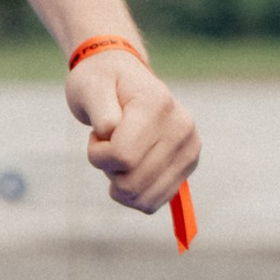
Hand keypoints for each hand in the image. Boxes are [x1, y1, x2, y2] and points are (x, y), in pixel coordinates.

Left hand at [64, 45, 201, 218]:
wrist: (122, 77)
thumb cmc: (100, 83)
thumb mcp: (89, 87)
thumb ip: (99, 109)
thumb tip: (110, 131)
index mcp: (157, 104)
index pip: (123, 156)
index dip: (98, 154)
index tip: (96, 135)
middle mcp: (182, 127)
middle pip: (132, 181)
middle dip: (108, 169)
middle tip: (107, 144)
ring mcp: (189, 148)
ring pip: (143, 198)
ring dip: (120, 183)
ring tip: (120, 153)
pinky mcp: (188, 165)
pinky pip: (153, 202)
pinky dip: (133, 194)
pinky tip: (130, 169)